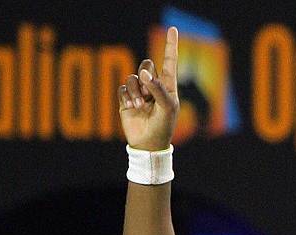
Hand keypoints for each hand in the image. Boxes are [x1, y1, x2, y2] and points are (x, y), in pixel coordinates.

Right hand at [118, 27, 178, 150]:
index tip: (172, 29)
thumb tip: (144, 73)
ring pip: (133, 77)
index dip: (171, 45)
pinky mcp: (126, 100)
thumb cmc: (163, 126)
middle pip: (146, 65)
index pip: (169, 61)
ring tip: (139, 105)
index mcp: (168, 85)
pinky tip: (133, 107)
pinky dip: (127, 96)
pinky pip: (123, 88)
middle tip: (148, 92)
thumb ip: (157, 88)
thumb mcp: (167, 106)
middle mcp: (153, 86)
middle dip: (146, 76)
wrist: (148, 144)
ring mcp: (139, 93)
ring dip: (135, 90)